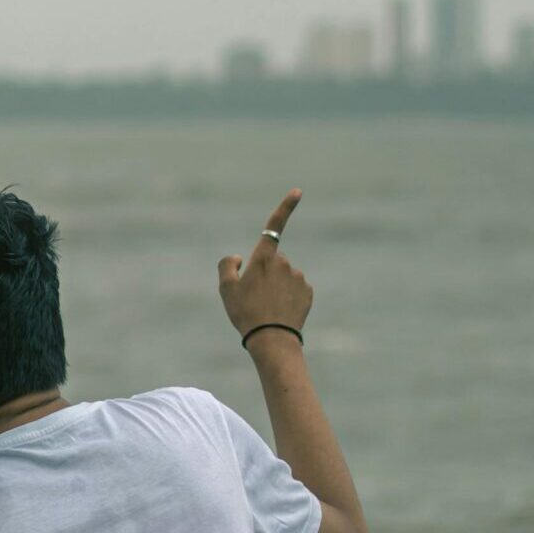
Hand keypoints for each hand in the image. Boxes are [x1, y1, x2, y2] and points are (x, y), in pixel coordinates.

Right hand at [218, 189, 312, 337]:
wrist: (272, 340)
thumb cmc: (245, 312)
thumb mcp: (225, 288)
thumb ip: (227, 265)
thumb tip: (239, 257)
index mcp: (264, 258)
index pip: (274, 226)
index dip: (286, 207)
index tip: (298, 192)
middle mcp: (285, 263)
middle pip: (273, 261)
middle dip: (265, 272)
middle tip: (253, 297)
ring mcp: (298, 277)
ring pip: (284, 276)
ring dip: (276, 286)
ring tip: (266, 308)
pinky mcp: (308, 292)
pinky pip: (295, 289)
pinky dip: (288, 297)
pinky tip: (280, 312)